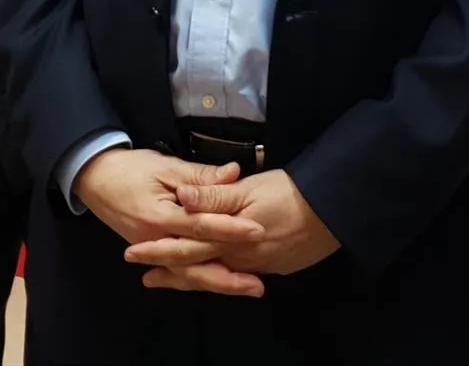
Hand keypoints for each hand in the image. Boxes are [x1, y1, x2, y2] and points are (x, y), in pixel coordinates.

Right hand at [74, 149, 264, 292]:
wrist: (94, 178)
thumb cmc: (130, 168)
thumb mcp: (165, 166)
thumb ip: (200, 176)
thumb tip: (234, 173)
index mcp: (159, 217)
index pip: (201, 226)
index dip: (230, 228)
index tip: (258, 231)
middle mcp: (155, 241)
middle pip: (196, 261)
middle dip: (229, 273)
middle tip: (258, 283)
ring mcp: (152, 251)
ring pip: (188, 274)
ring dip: (218, 283)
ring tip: (248, 289)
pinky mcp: (152, 253)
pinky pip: (177, 271)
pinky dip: (198, 280)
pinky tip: (220, 287)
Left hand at [124, 169, 340, 292]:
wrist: (334, 210)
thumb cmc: (288, 193)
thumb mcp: (248, 188)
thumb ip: (213, 195)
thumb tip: (181, 198)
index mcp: (228, 238)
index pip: (186, 247)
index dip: (159, 251)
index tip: (134, 255)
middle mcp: (239, 259)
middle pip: (198, 269)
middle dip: (171, 273)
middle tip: (145, 279)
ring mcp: (258, 265)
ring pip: (218, 275)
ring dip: (193, 277)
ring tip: (171, 279)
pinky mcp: (275, 265)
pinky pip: (239, 275)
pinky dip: (220, 276)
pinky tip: (217, 273)